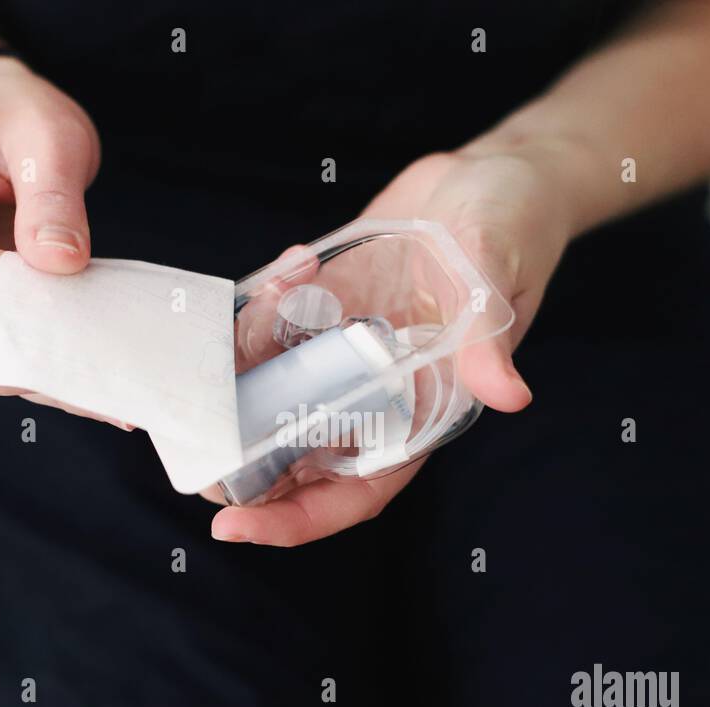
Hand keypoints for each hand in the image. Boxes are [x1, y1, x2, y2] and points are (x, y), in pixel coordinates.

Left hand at [210, 149, 570, 545]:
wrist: (493, 178)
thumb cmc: (511, 234)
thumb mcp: (497, 283)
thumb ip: (487, 341)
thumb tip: (507, 396)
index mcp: (419, 413)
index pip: (354, 491)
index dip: (295, 519)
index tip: (233, 526)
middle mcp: (373, 393)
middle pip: (293, 453)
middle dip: (238, 445)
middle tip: (197, 416)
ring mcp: (342, 353)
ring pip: (270, 388)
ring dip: (248, 360)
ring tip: (270, 297)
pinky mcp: (325, 309)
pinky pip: (274, 325)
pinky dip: (265, 302)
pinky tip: (294, 261)